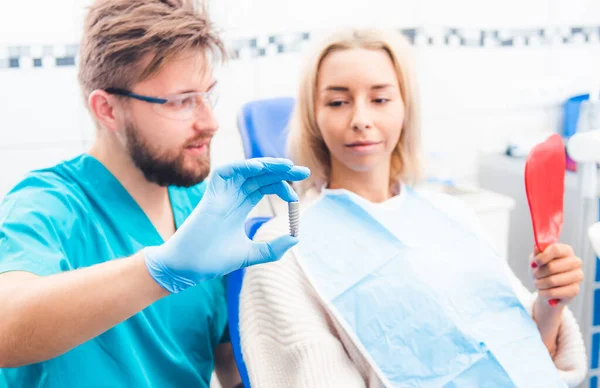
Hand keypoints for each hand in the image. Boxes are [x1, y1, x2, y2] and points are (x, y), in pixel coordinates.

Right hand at [143, 158, 309, 292]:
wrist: (188, 268)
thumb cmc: (213, 260)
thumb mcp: (251, 254)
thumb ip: (272, 248)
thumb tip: (295, 239)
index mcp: (240, 206)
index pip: (264, 186)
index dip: (282, 187)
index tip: (296, 197)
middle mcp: (232, 196)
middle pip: (259, 175)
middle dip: (281, 171)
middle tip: (303, 171)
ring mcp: (221, 193)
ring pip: (246, 170)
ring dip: (267, 165)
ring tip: (287, 166)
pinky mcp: (210, 194)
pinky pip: (226, 172)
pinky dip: (243, 167)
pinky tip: (262, 168)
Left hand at [531, 243, 583, 306]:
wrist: (545, 288)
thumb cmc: (541, 270)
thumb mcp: (536, 259)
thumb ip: (537, 253)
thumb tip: (536, 247)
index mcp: (566, 250)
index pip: (555, 249)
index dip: (542, 257)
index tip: (535, 262)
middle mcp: (575, 262)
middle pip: (552, 267)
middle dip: (538, 273)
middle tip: (535, 275)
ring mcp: (578, 276)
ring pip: (552, 281)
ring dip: (539, 283)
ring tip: (537, 283)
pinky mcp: (575, 290)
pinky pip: (554, 292)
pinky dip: (544, 293)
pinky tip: (542, 292)